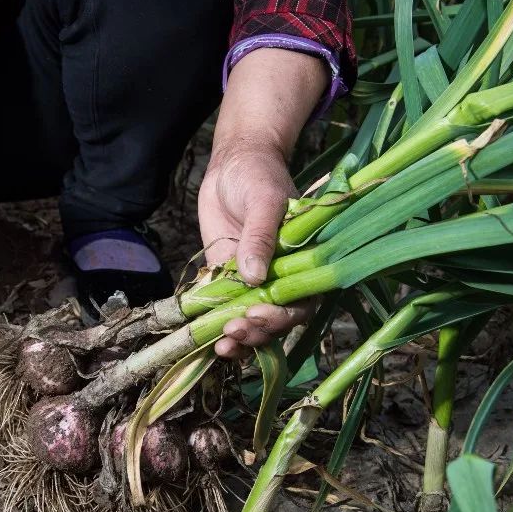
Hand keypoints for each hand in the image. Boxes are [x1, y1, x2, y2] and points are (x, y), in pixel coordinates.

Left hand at [198, 48, 326, 358]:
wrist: (232, 165)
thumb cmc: (258, 175)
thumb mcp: (263, 199)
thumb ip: (261, 236)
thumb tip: (256, 276)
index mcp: (302, 261)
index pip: (301, 301)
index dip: (282, 317)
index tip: (256, 316)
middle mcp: (282, 277)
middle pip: (277, 320)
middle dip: (257, 332)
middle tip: (233, 332)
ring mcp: (254, 283)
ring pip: (253, 323)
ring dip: (240, 339)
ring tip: (222, 346)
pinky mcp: (229, 281)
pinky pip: (226, 312)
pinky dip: (219, 330)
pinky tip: (210, 342)